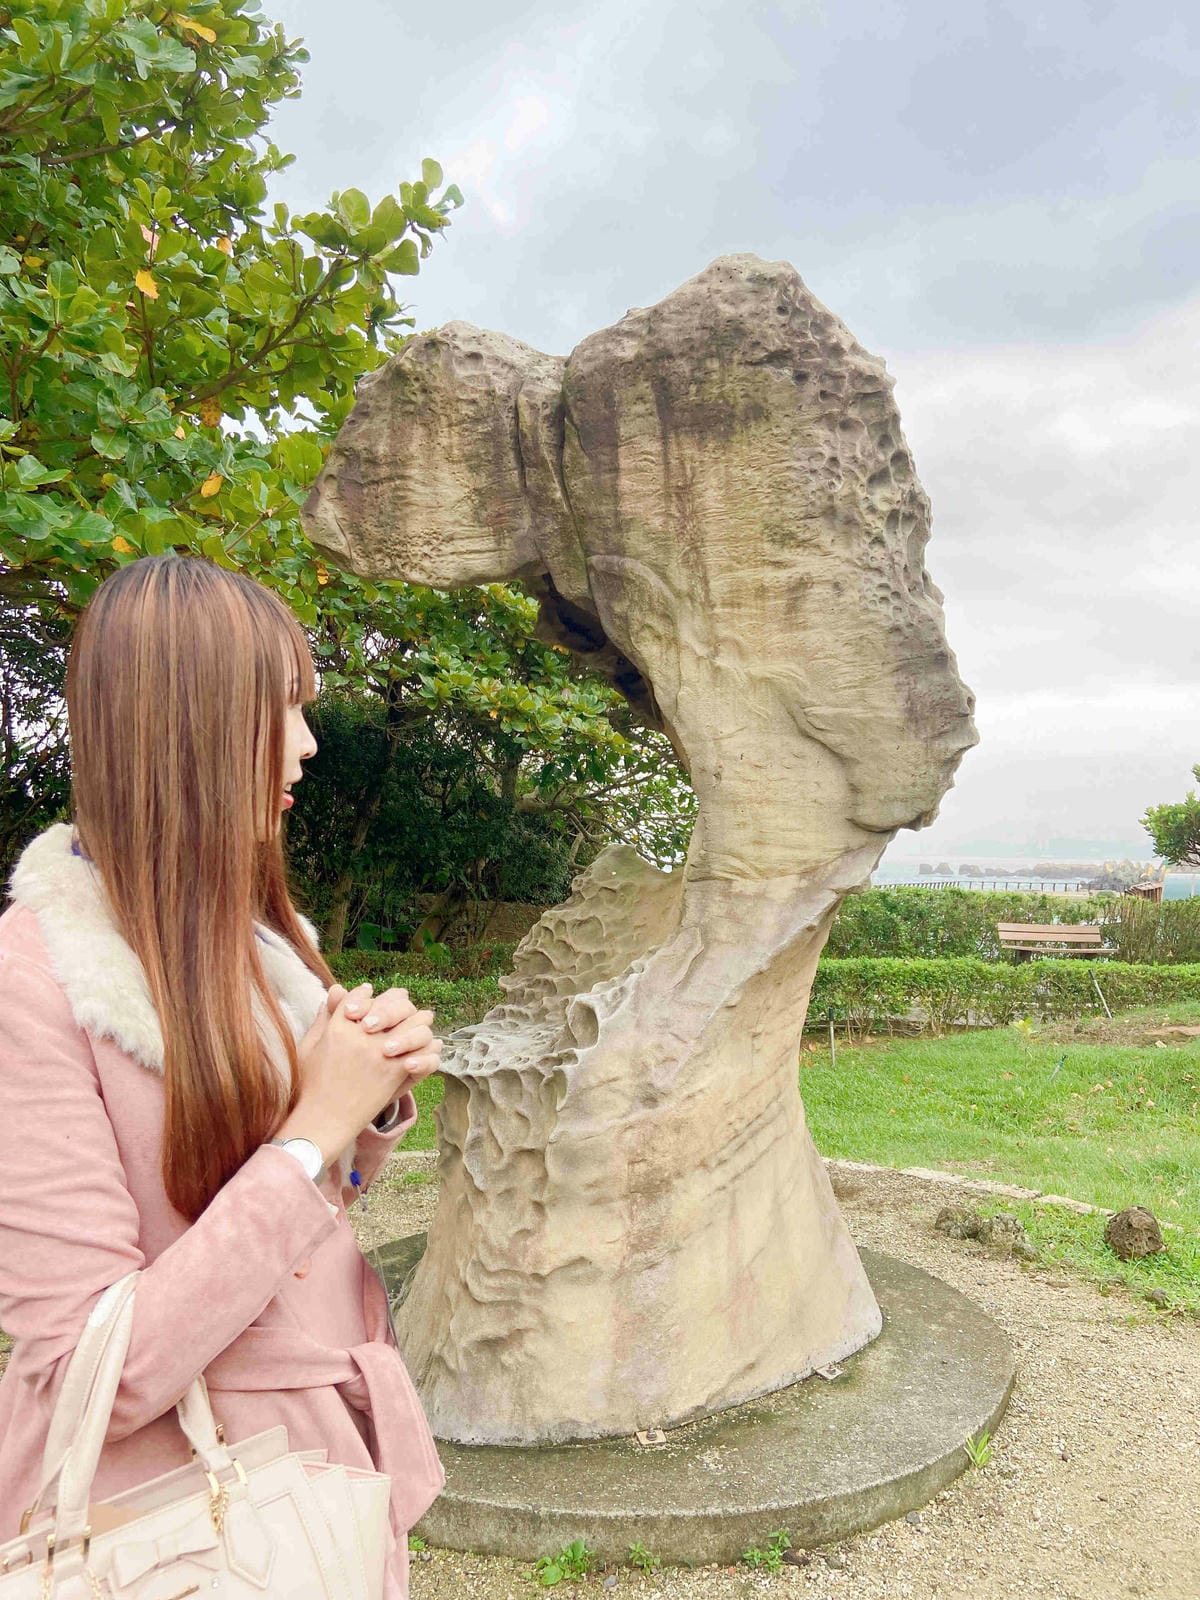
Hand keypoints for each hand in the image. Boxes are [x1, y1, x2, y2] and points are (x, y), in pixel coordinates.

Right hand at [276, 989, 425, 1164]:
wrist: (321, 1121)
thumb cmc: (309, 1087)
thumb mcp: (308, 1047)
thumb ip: (324, 1018)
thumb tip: (337, 991)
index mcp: (339, 1025)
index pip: (361, 995)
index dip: (368, 993)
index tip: (372, 993)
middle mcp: (361, 1033)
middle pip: (391, 1002)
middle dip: (397, 1002)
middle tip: (401, 1004)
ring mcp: (380, 1050)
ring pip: (413, 1020)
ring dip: (416, 1021)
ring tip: (415, 1026)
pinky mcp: (394, 1070)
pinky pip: (421, 1049)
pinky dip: (425, 1049)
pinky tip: (421, 1050)